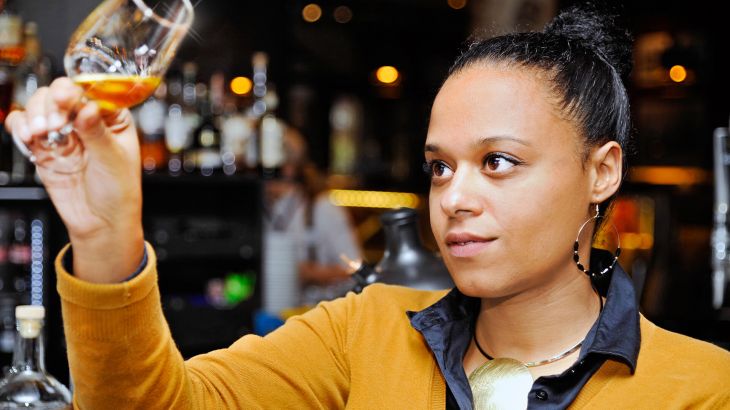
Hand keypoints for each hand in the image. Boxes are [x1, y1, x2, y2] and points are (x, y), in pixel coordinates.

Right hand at [5, 78, 144, 282]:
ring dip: (35, 113)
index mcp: (112, 117)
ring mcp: (63, 132)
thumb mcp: (113, 160)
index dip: (76, 90)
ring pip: (39, 105)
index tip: (67, 99)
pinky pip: (23, 126)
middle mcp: (85, 119)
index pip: (91, 91)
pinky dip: (19, 126)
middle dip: (52, 104)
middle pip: (60, 93)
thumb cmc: (119, 192)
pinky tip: (28, 137)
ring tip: (41, 133)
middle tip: (54, 124)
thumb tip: (85, 108)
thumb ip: (96, 133)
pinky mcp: (43, 147)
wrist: (101, 223)